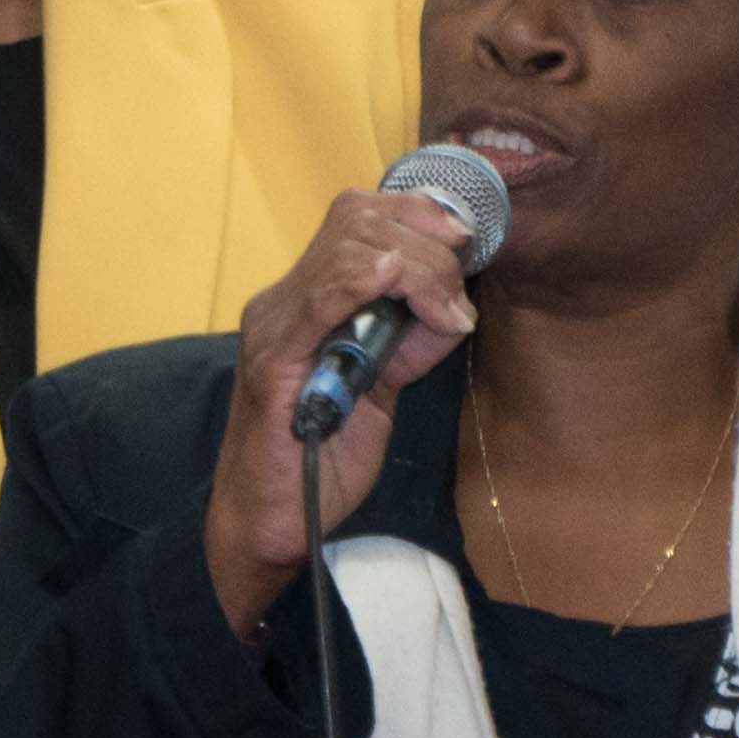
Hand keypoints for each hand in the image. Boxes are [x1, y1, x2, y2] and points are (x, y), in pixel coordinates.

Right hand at [207, 179, 488, 633]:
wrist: (273, 524)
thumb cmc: (323, 461)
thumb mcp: (383, 388)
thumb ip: (409, 341)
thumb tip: (455, 305)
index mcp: (305, 300)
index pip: (357, 216)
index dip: (417, 213)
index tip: (465, 239)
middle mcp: (282, 300)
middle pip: (357, 218)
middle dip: (427, 241)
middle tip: (459, 290)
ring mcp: (273, 326)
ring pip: (350, 246)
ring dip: (419, 267)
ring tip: (446, 310)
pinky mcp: (274, 361)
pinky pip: (326, 295)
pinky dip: (381, 285)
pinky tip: (419, 305)